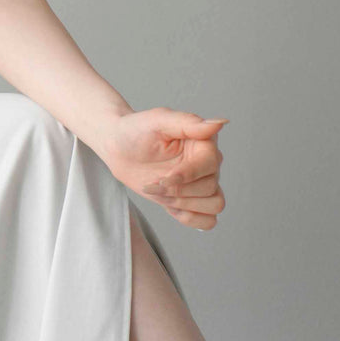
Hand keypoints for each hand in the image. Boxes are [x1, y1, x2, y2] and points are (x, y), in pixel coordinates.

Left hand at [95, 108, 228, 230]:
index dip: (188, 175)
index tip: (164, 177)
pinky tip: (169, 205)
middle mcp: (207, 163)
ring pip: (214, 205)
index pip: (211, 164)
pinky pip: (209, 220)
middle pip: (211, 188)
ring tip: (160, 192)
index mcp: (204, 141)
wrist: (118, 148)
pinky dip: (190, 218)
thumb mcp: (157, 121)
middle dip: (178, 191)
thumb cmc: (136, 130)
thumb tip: (221, 123)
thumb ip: (189, 122)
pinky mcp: (192, 198)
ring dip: (183, 204)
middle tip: (154, 183)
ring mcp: (201, 182)